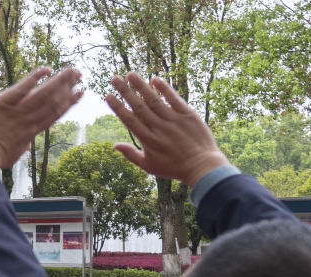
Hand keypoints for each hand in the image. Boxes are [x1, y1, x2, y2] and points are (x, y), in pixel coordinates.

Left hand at [0, 67, 82, 167]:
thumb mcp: (12, 155)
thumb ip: (22, 145)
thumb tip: (27, 142)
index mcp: (30, 133)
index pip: (53, 115)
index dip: (68, 104)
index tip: (79, 94)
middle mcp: (27, 120)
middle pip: (52, 102)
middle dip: (67, 88)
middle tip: (80, 76)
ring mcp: (16, 111)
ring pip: (43, 94)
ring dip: (59, 81)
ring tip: (72, 71)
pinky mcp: (3, 103)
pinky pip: (22, 88)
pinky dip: (35, 78)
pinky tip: (47, 69)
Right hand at [105, 72, 229, 187]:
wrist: (201, 166)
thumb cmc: (174, 168)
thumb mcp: (149, 166)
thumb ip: (131, 155)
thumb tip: (115, 146)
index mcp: (147, 140)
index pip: (129, 119)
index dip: (118, 107)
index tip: (108, 96)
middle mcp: (158, 127)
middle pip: (139, 106)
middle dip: (125, 91)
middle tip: (115, 79)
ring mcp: (173, 120)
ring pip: (154, 99)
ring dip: (141, 86)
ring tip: (130, 74)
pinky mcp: (187, 115)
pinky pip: (174, 99)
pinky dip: (164, 88)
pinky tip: (155, 79)